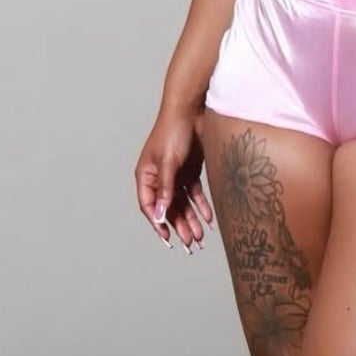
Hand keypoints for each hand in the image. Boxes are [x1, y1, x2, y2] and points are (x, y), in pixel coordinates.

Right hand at [135, 107, 216, 253]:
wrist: (192, 110)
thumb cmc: (173, 132)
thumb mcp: (168, 162)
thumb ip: (165, 190)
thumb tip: (159, 215)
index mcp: (146, 176)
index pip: (148, 206)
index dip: (158, 224)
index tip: (168, 239)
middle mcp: (159, 178)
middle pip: (168, 208)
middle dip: (179, 227)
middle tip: (190, 245)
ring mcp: (175, 175)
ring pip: (183, 204)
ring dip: (191, 220)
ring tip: (200, 238)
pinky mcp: (190, 171)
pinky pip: (195, 194)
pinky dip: (202, 206)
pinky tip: (209, 219)